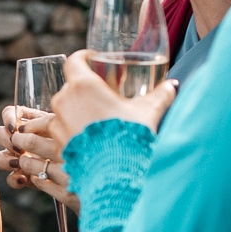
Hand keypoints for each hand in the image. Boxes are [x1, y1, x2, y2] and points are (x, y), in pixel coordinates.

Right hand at [0, 107, 79, 207]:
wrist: (87, 169)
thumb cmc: (77, 143)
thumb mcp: (67, 129)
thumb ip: (52, 122)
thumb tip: (41, 120)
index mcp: (29, 123)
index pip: (9, 114)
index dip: (8, 118)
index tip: (15, 127)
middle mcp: (21, 139)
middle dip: (5, 139)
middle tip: (17, 146)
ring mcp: (20, 159)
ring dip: (5, 159)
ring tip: (18, 163)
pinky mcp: (23, 177)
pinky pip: (10, 179)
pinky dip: (14, 179)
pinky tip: (24, 179)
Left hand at [48, 50, 177, 152]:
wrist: (117, 173)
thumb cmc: (131, 136)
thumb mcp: (149, 112)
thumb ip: (161, 96)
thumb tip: (173, 86)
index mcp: (83, 86)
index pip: (74, 62)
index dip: (82, 58)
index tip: (90, 60)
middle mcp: (65, 102)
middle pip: (68, 89)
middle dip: (80, 90)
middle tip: (96, 96)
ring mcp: (57, 125)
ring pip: (60, 113)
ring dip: (71, 114)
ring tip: (89, 122)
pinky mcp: (57, 146)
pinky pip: (58, 135)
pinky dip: (67, 134)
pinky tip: (83, 141)